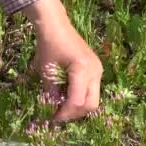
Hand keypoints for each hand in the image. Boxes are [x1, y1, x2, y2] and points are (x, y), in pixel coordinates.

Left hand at [24, 0, 102, 120]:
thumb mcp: (46, 72)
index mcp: (82, 70)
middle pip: (91, 105)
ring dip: (77, 107)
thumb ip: (51, 93)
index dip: (64, 113)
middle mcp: (95, 72)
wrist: (56, 26)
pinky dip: (80, 97)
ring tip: (61, 106)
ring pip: (93, 100)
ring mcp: (98, 71)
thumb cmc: (48, 46)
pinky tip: (66, 96)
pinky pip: (92, 91)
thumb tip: (53, 110)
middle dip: (74, 113)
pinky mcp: (96, 70)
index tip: (52, 118)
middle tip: (58, 115)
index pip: (77, 102)